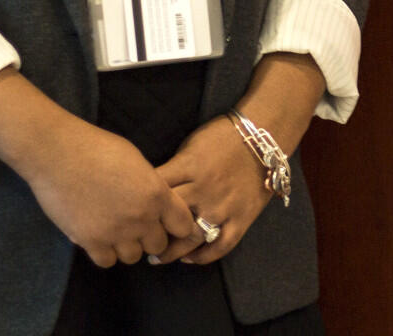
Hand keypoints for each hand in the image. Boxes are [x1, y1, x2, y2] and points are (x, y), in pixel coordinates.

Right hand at [0, 70, 196, 267]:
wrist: (51, 147)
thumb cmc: (93, 144)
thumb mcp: (131, 157)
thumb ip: (150, 183)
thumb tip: (164, 197)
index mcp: (155, 190)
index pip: (184, 223)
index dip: (180, 224)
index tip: (173, 220)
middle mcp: (138, 214)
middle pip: (161, 245)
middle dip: (156, 237)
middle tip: (146, 225)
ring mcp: (112, 229)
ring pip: (135, 256)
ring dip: (132, 246)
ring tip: (123, 228)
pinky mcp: (86, 239)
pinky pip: (107, 261)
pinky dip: (107, 253)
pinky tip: (102, 234)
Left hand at [152, 115, 272, 264]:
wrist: (264, 134)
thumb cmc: (223, 136)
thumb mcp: (190, 145)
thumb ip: (173, 169)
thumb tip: (150, 190)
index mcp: (188, 167)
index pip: (154, 192)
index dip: (137, 206)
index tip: (128, 216)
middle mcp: (203, 189)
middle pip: (168, 219)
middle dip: (150, 232)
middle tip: (138, 241)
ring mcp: (224, 206)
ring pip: (192, 237)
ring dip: (171, 252)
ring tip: (158, 258)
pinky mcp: (242, 217)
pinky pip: (222, 244)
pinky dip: (204, 256)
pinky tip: (190, 259)